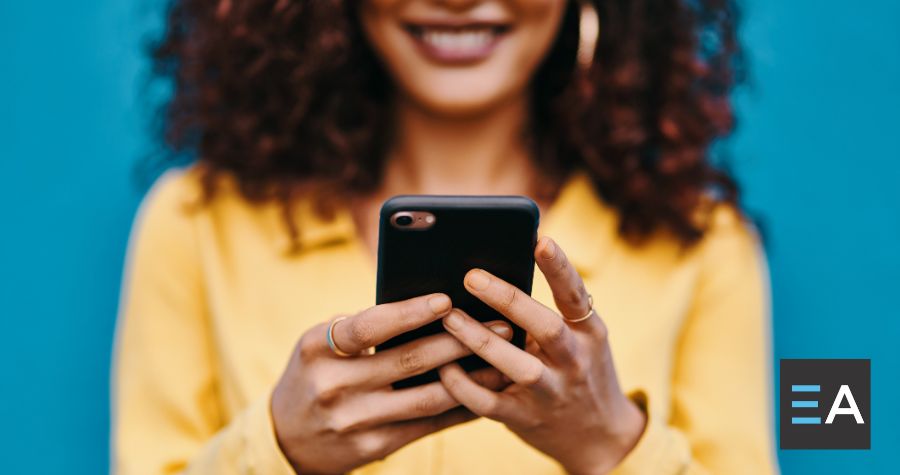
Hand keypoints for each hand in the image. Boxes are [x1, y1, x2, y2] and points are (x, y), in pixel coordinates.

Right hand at [271, 293, 511, 473]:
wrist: (286, 438)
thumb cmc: (314, 373)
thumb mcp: (319, 345)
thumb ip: (360, 327)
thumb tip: (427, 307)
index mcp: (318, 349)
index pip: (368, 327)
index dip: (408, 313)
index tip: (446, 299)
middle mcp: (334, 385)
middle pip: (408, 360)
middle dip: (460, 341)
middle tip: (499, 324)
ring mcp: (354, 420)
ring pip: (427, 396)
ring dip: (471, 377)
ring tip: (502, 359)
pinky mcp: (374, 446)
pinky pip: (426, 425)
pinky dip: (458, 407)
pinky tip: (483, 392)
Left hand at [438, 237, 646, 474]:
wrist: (599, 436)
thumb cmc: (578, 370)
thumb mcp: (581, 338)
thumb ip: (550, 311)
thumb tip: (498, 271)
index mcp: (588, 332)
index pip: (575, 295)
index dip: (559, 267)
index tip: (541, 240)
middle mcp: (574, 361)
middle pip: (544, 327)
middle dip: (507, 300)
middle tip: (471, 276)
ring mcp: (550, 392)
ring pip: (516, 366)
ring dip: (480, 340)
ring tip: (449, 316)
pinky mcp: (525, 418)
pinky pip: (489, 403)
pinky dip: (464, 386)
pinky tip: (443, 367)